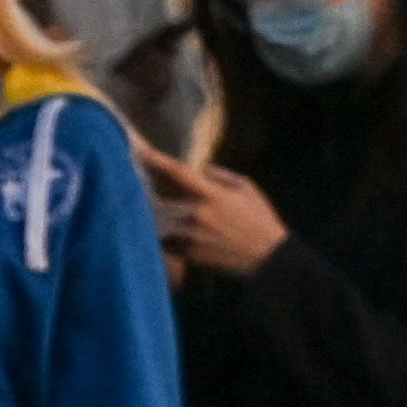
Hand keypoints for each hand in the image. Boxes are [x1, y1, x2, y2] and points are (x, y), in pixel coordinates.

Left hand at [135, 137, 286, 278]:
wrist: (268, 256)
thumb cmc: (259, 218)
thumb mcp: (247, 187)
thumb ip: (220, 175)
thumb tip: (200, 169)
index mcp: (213, 195)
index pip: (178, 173)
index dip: (156, 160)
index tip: (138, 150)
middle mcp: (198, 215)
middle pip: (160, 201)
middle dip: (150, 194)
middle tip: (141, 187)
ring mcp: (192, 236)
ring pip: (160, 223)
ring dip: (157, 217)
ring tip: (154, 210)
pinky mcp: (189, 254)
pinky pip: (166, 242)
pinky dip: (165, 235)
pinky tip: (171, 232)